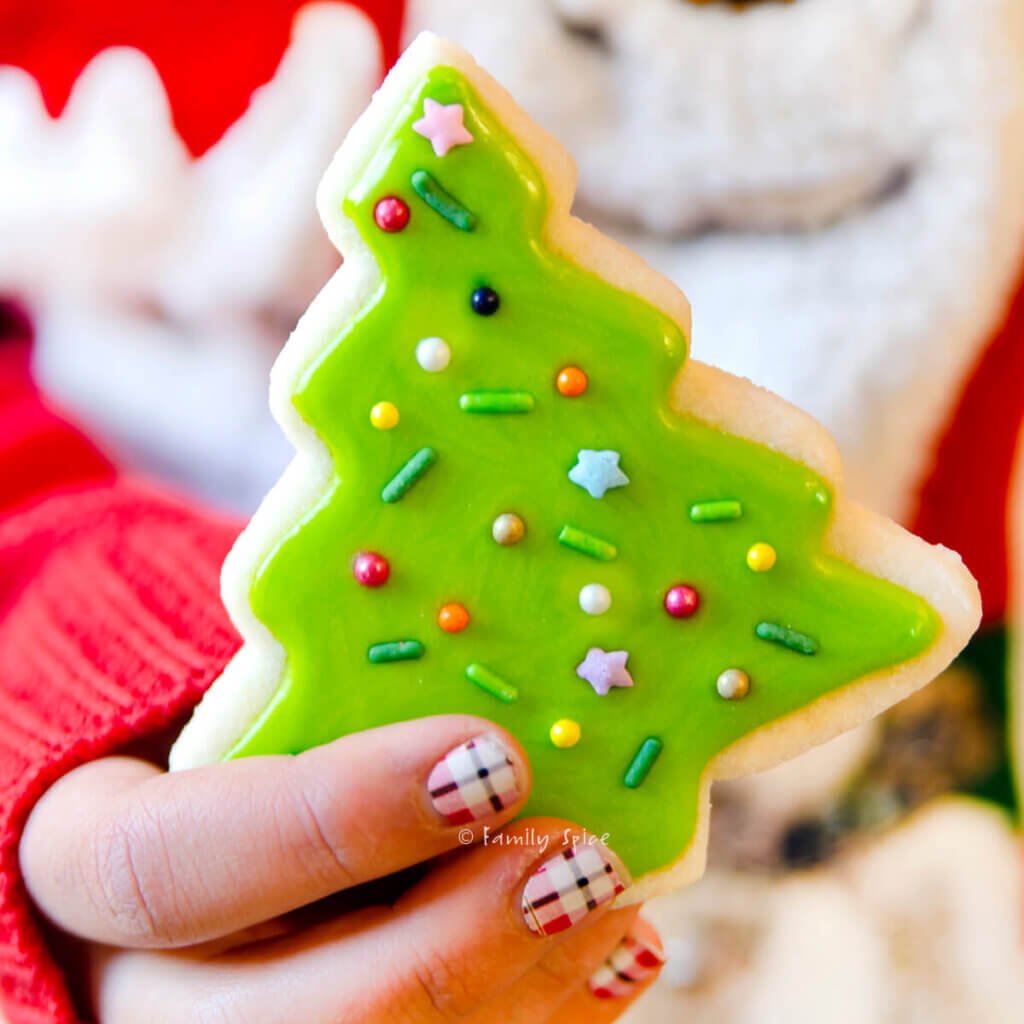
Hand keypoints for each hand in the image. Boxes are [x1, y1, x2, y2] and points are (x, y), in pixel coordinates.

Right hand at [20, 715, 663, 1021]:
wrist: (201, 832)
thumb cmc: (236, 743)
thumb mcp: (248, 699)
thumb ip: (332, 696)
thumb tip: (490, 677)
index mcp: (91, 866)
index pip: (176, 866)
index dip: (338, 819)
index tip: (490, 754)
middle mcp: (140, 994)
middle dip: (451, 951)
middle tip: (578, 863)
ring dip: (519, 998)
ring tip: (614, 902)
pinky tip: (618, 955)